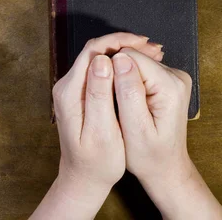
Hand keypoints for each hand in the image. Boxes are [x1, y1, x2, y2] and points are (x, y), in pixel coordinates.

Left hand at [30, 33, 161, 219]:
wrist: (84, 179)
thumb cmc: (97, 163)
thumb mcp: (101, 132)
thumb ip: (99, 96)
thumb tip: (103, 62)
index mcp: (70, 93)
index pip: (93, 52)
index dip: (120, 42)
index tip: (144, 43)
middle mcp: (67, 86)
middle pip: (95, 50)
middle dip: (125, 44)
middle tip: (155, 47)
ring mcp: (73, 88)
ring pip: (99, 57)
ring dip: (125, 52)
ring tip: (153, 53)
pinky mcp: (81, 93)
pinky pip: (101, 68)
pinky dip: (121, 63)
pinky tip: (141, 66)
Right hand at [112, 48, 221, 219]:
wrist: (166, 167)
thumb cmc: (149, 156)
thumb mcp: (135, 130)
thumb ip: (129, 93)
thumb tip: (119, 59)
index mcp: (170, 87)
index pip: (132, 57)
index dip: (110, 68)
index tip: (100, 87)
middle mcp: (176, 76)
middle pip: (135, 56)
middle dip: (116, 72)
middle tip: (107, 98)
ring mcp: (174, 76)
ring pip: (136, 61)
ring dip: (122, 77)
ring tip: (115, 101)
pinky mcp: (167, 79)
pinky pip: (141, 69)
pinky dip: (128, 81)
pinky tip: (124, 100)